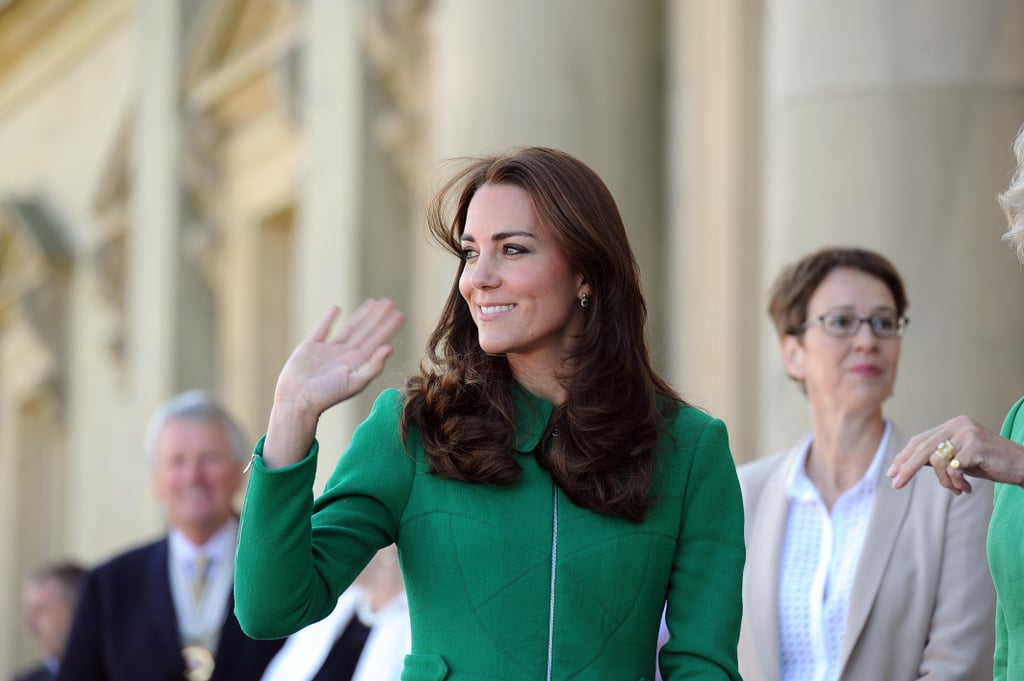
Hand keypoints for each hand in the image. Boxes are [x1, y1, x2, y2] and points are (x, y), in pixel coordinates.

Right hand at [262, 299, 404, 466]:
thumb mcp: (354, 382)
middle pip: (366, 332)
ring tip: (373, 303)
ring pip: (349, 328)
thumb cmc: (326, 396)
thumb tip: (390, 348)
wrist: (297, 399)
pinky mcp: (310, 347)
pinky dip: (328, 319)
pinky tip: (337, 308)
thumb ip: (373, 366)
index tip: (399, 315)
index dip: (388, 328)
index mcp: (357, 364)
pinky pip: (322, 329)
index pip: (377, 342)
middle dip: (378, 318)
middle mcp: (345, 355)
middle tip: (390, 302)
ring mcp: (328, 350)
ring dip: (361, 315)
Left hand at [887, 415, 1023, 493]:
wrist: (1023, 466)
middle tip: (896, 484)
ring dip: (943, 481)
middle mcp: (958, 424)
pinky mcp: (975, 445)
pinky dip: (954, 482)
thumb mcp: (959, 459)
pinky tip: (965, 488)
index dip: (904, 456)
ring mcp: (967, 433)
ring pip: (935, 460)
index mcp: (953, 424)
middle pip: (922, 447)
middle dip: (907, 468)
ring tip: (956, 489)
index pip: (921, 440)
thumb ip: (937, 456)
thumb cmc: (990, 464)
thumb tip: (905, 464)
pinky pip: (951, 468)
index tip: (892, 471)